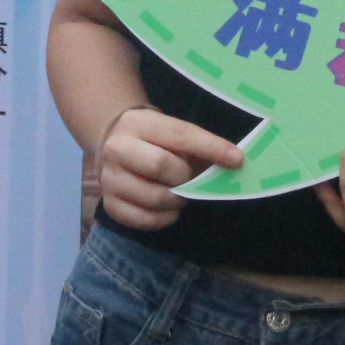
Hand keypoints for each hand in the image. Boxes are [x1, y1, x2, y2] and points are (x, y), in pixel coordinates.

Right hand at [95, 108, 242, 230]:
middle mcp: (117, 149)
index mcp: (138, 123)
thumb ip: (198, 146)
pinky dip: (164, 218)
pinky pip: (144, 220)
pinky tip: (169, 209)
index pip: (180, 135)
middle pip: (160, 166)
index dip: (211, 147)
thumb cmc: (154, 140)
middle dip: (185, 177)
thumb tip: (233, 164)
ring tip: (180, 193)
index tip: (237, 159)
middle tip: (191, 179)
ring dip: (177, 200)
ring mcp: (108, 179)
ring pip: (153, 197)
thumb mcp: (171, 132)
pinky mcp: (109, 205)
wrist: (114, 147)